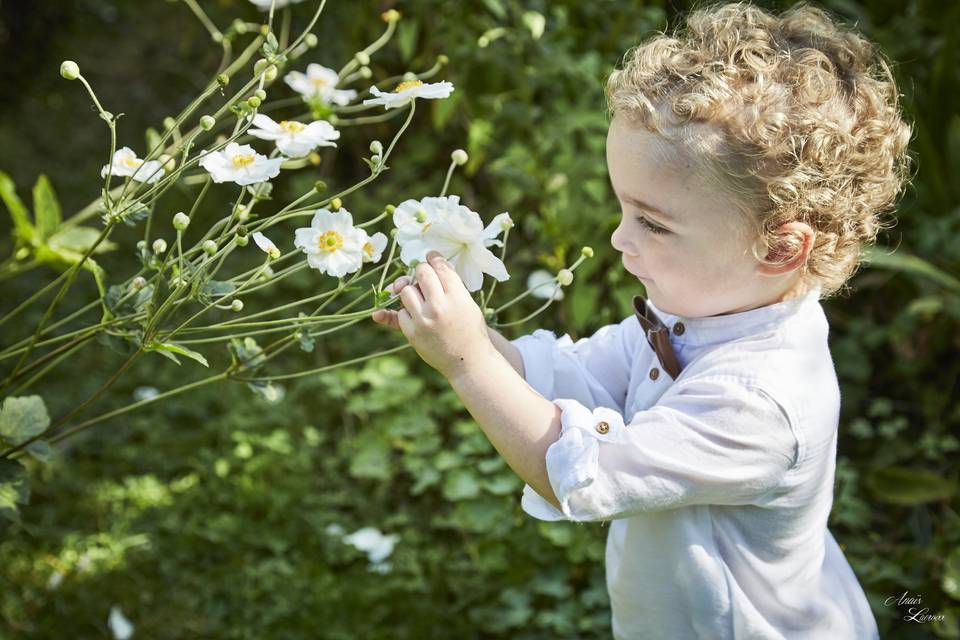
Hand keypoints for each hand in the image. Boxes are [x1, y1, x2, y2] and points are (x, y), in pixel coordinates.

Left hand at [372, 250, 492, 377]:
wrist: (470, 361)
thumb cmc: (470, 329)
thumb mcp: (466, 303)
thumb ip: (449, 285)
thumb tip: (429, 264)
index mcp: (457, 296)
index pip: (440, 267)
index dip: (433, 258)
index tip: (430, 256)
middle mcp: (440, 305)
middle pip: (421, 273)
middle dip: (420, 271)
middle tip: (423, 276)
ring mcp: (425, 319)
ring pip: (405, 291)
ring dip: (411, 292)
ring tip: (421, 300)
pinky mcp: (413, 333)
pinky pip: (401, 312)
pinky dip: (408, 313)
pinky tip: (420, 318)